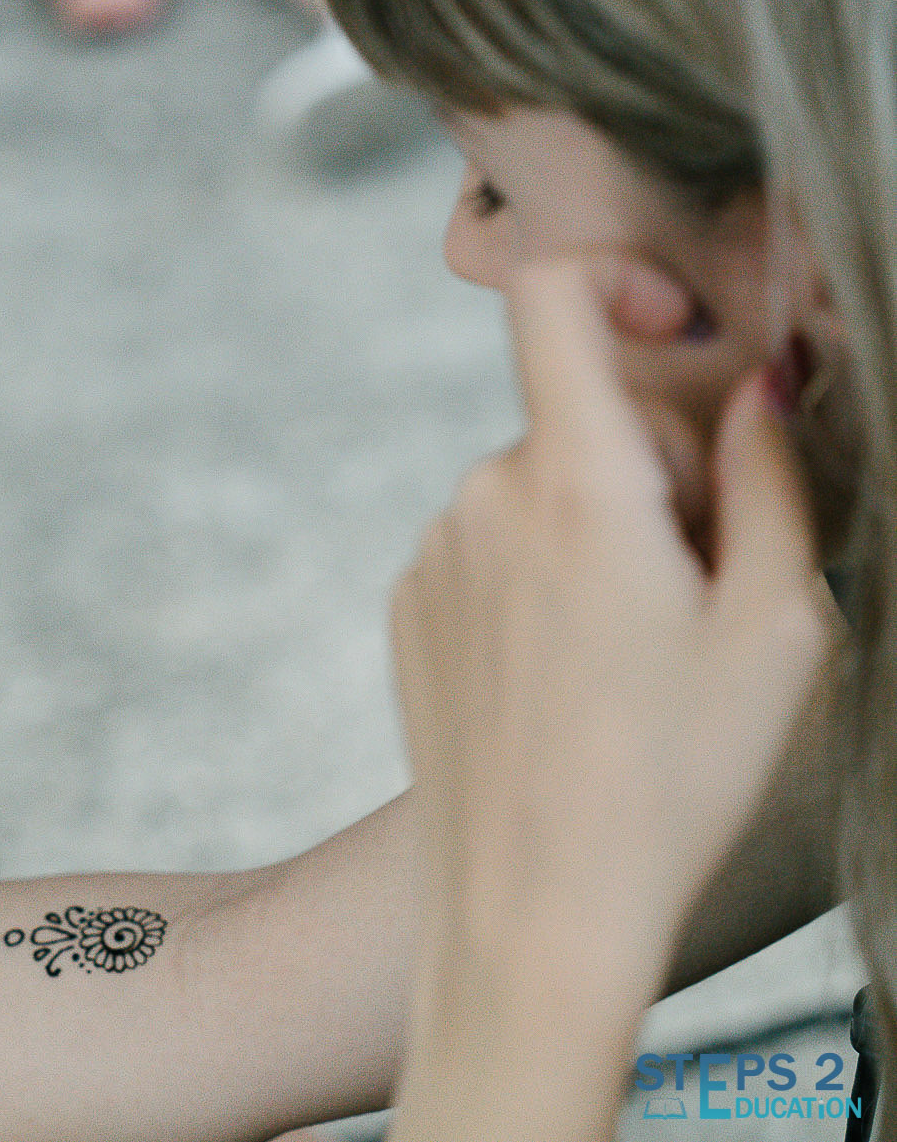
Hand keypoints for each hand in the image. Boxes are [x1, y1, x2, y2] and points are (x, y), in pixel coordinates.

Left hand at [392, 259, 835, 966]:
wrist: (533, 907)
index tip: (680, 331)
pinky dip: (540, 579)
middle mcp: (479, 498)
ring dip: (596, 530)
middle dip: (655, 464)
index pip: (551, 293)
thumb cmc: (673, 778)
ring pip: (536, 491)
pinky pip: (488, 551)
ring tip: (639, 652)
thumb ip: (769, 477)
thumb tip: (754, 386)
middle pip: (575, 416)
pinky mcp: (406, 610)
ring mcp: (431, 556)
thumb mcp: (777, 627)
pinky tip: (575, 680)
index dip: (619, 277)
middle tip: (707, 582)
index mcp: (572, 481)